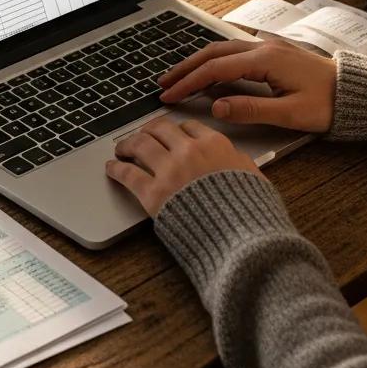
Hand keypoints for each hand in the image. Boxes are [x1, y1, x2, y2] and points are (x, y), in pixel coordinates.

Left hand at [105, 116, 261, 216]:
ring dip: (127, 144)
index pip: (188, 127)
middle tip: (141, 136)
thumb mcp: (255, 178)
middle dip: (147, 131)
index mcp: (215, 145)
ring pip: (139, 144)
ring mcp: (169, 171)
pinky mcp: (153, 194)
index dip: (175, 130)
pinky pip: (128, 174)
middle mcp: (189, 151)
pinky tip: (111, 168)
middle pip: (159, 129)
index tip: (168, 135)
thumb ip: (238, 162)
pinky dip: (116, 168)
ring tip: (121, 149)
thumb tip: (233, 158)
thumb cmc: (251, 214)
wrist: (242, 241)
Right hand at [158, 39, 336, 133]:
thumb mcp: (291, 114)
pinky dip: (213, 61)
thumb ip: (251, 110)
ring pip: (222, 51)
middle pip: (212, 54)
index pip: (215, 70)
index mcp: (265, 60)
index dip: (189, 83)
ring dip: (197, 63)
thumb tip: (216, 107)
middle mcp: (263, 48)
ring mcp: (268, 48)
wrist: (358, 92)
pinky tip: (207, 71)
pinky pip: (234, 53)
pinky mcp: (273, 54)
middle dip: (185, 68)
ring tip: (178, 77)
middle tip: (163, 84)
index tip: (170, 97)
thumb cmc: (329, 105)